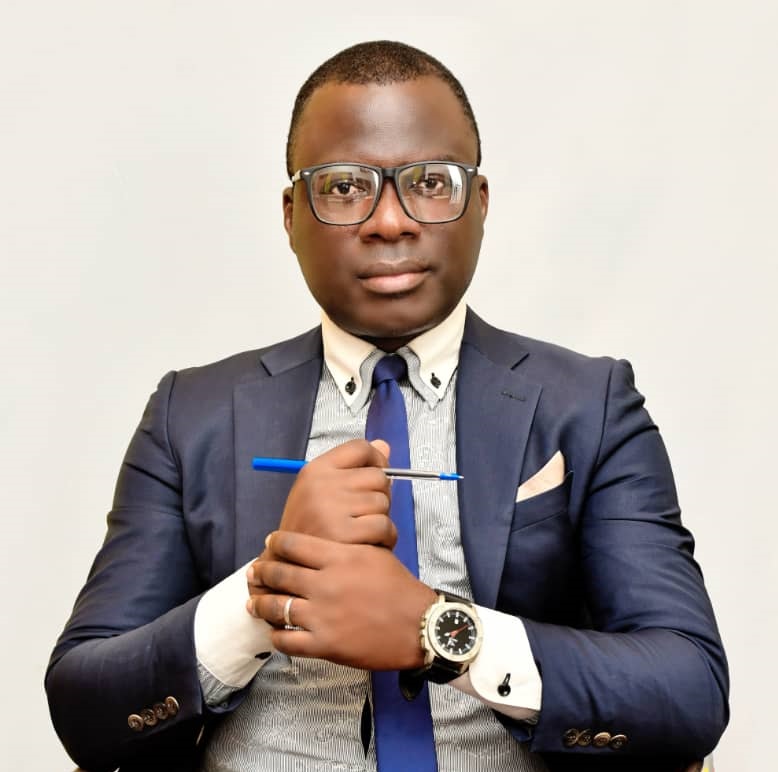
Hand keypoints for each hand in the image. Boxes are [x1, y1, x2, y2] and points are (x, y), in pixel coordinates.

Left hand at [247, 530, 436, 670]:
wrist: (419, 625)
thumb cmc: (400, 588)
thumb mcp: (374, 554)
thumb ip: (344, 548)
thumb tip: (324, 541)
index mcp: (338, 557)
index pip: (293, 545)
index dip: (275, 544)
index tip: (269, 543)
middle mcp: (325, 584)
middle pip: (279, 574)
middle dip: (261, 571)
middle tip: (254, 571)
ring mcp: (322, 616)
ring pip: (276, 608)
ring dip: (260, 604)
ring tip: (253, 603)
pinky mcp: (325, 645)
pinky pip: (287, 641)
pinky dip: (276, 636)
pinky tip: (275, 632)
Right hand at [275, 438, 395, 547]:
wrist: (287, 567)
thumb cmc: (309, 528)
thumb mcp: (321, 490)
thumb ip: (353, 468)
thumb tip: (384, 446)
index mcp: (315, 469)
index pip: (360, 448)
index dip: (377, 460)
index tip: (376, 477)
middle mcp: (321, 484)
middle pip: (377, 476)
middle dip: (379, 495)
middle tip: (364, 513)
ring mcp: (330, 509)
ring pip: (383, 502)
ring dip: (382, 519)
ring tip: (364, 531)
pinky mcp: (343, 535)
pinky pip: (384, 526)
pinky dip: (385, 537)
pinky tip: (371, 543)